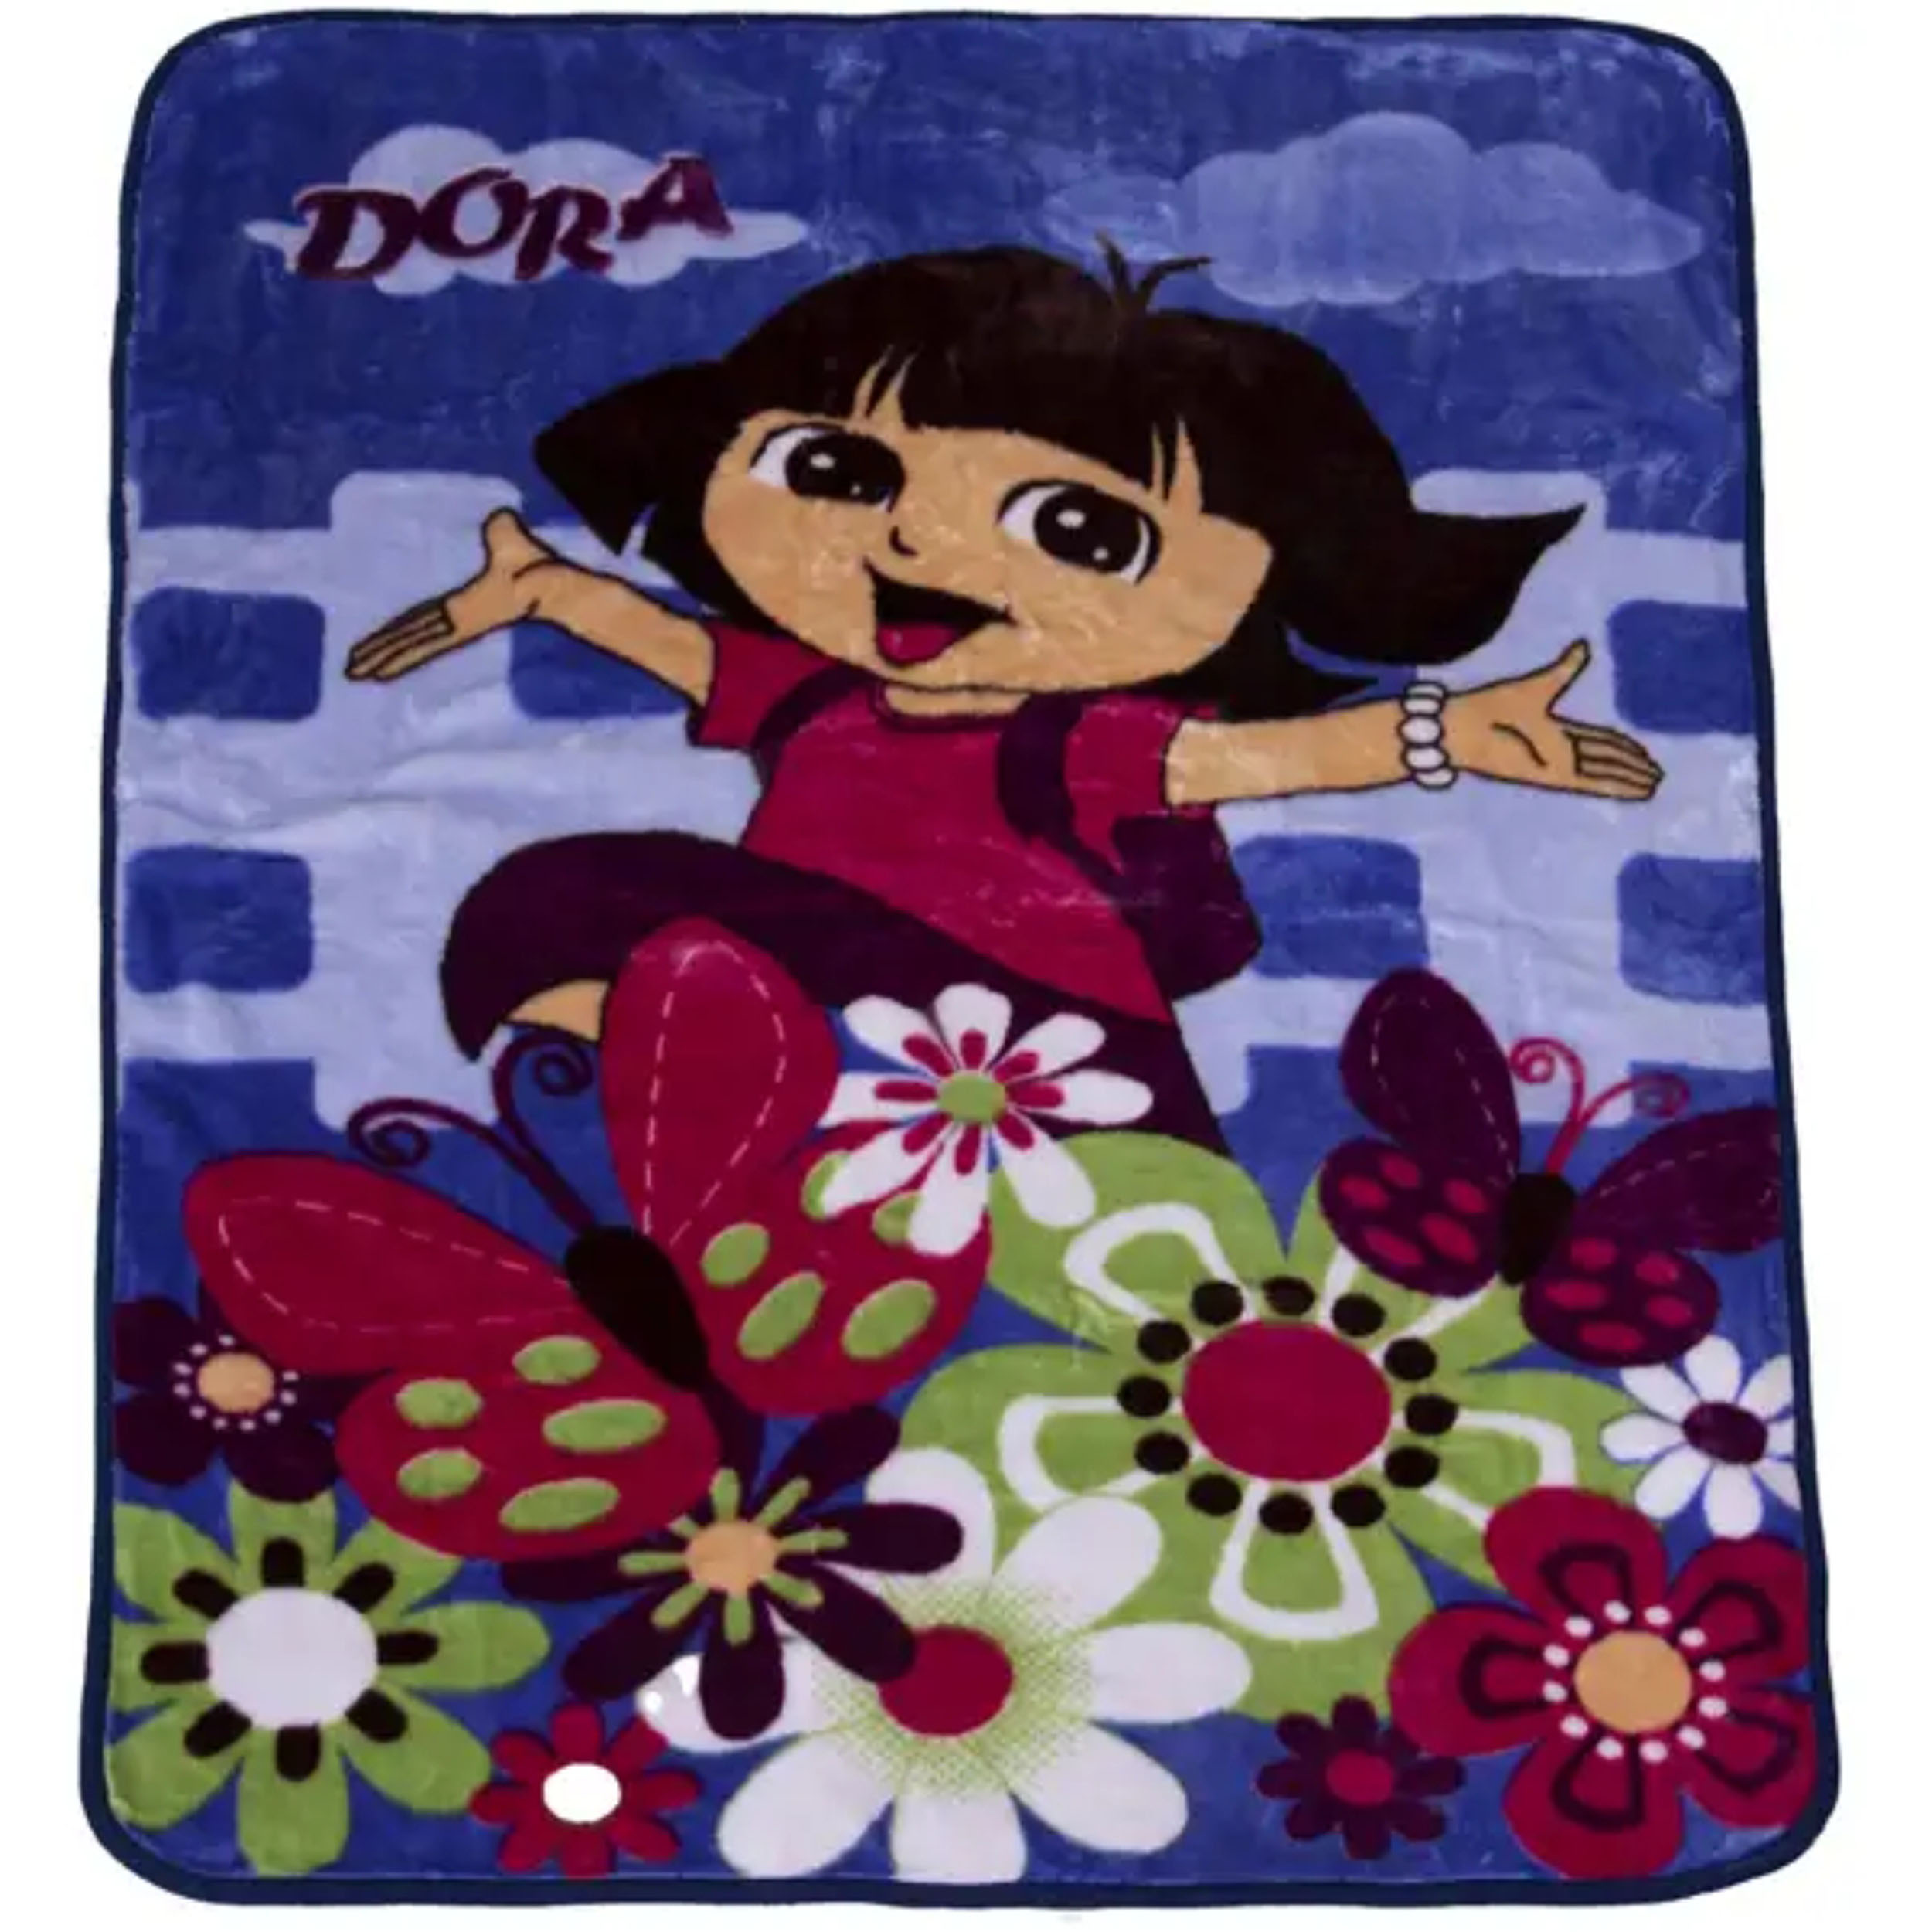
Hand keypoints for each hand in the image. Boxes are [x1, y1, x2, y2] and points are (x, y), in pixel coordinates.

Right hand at [346, 510, 563, 680]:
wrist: (549, 581)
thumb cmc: (535, 565)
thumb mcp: (508, 540)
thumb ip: (501, 531)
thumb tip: (502, 515)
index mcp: (461, 605)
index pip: (420, 620)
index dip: (396, 631)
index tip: (374, 642)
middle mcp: (453, 619)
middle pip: (408, 637)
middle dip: (379, 652)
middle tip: (350, 670)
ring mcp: (456, 625)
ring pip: (409, 644)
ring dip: (380, 657)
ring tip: (353, 673)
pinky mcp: (459, 627)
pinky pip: (423, 644)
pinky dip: (399, 657)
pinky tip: (378, 673)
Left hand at [1444, 640, 1661, 800]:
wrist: (1466, 726)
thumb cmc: (1493, 706)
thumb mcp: (1540, 685)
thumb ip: (1566, 668)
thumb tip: (1584, 644)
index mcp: (1554, 730)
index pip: (1597, 740)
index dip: (1621, 747)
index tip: (1643, 752)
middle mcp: (1558, 751)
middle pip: (1604, 760)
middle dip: (1631, 766)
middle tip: (1658, 774)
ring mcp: (1557, 765)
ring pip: (1603, 774)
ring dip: (1629, 779)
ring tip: (1655, 784)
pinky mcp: (1554, 776)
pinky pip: (1593, 784)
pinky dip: (1617, 787)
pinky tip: (1638, 790)